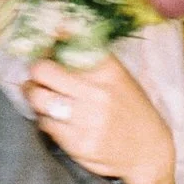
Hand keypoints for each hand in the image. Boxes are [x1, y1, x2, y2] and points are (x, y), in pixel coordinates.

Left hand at [24, 56, 175, 183]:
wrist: (149, 152)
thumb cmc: (130, 109)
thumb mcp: (117, 76)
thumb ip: (89, 57)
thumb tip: (57, 31)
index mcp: (108, 70)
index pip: (65, 47)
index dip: (49, 49)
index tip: (45, 53)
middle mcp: (97, 93)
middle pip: (43, 71)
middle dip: (34, 73)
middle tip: (36, 78)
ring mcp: (87, 120)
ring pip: (39, 100)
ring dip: (36, 98)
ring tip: (42, 98)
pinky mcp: (79, 144)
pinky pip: (46, 125)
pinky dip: (46, 120)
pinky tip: (56, 119)